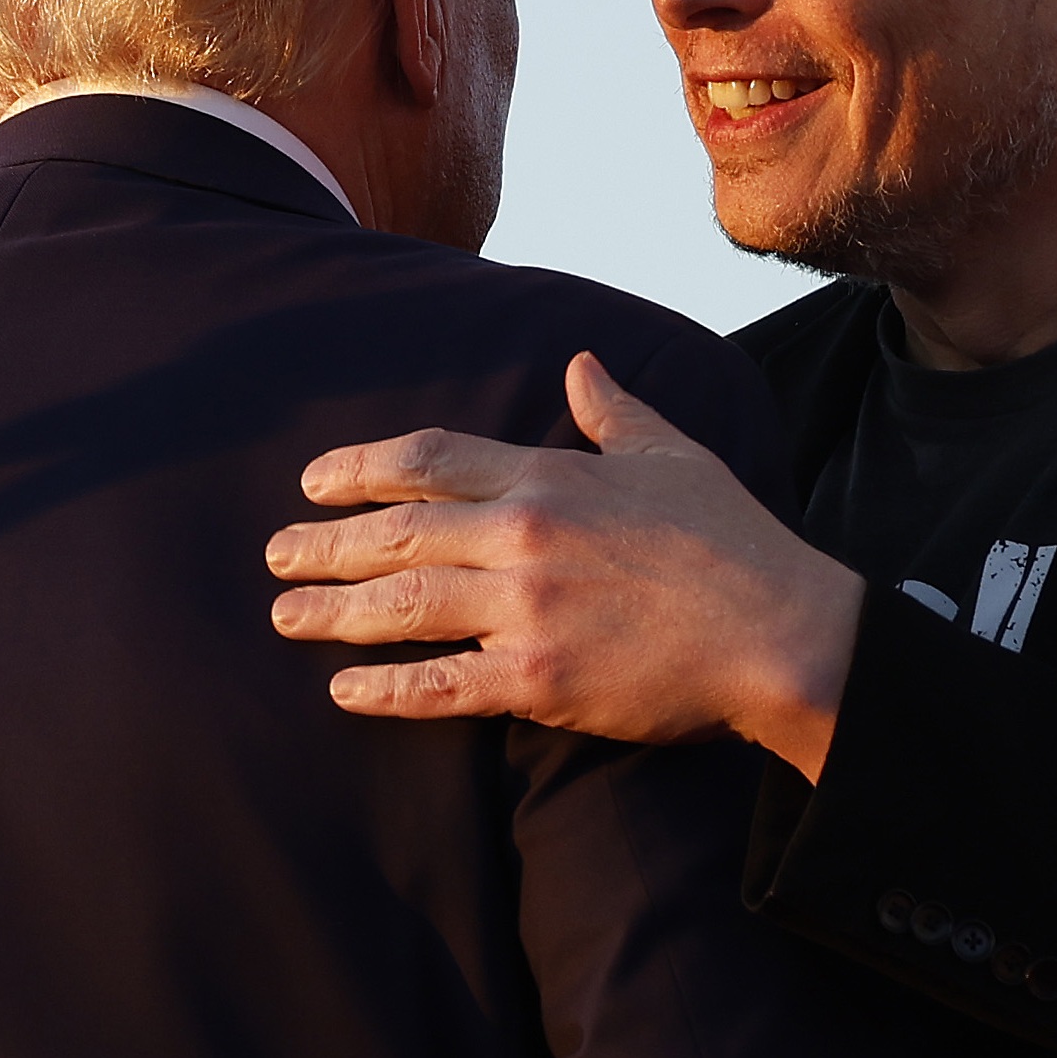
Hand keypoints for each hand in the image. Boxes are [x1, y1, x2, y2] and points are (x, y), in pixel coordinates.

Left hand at [266, 352, 863, 777]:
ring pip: (404, 608)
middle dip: (325, 544)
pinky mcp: (540, 679)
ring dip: (334, 612)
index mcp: (552, 477)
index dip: (361, 471)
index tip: (316, 483)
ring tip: (285, 617)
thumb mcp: (674, 455)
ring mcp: (527, 609)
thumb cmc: (735, 543)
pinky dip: (388, 690)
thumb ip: (614, 412)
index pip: (430, 462)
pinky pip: (443, 685)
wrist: (781, 631)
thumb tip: (581, 365)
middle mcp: (525, 536)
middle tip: (275, 556)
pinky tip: (346, 692)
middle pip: (397, 534)